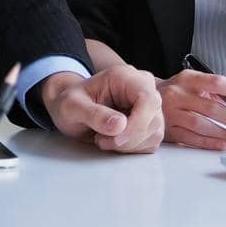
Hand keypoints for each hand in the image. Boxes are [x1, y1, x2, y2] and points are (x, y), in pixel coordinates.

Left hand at [40, 65, 163, 153]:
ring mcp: (148, 106)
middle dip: (128, 139)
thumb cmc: (71, 102)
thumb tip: (120, 125)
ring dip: (128, 145)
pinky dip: (132, 149)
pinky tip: (114, 141)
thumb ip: (94, 114)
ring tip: (104, 138)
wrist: (73, 108)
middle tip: (101, 140)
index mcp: (125, 77)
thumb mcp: (72, 106)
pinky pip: (150, 143)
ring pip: (154, 134)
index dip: (138, 123)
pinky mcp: (149, 123)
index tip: (117, 140)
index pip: (148, 99)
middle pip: (153, 119)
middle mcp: (142, 88)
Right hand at [158, 70, 225, 150]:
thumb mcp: (193, 84)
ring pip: (203, 125)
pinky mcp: (168, 130)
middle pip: (214, 109)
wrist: (143, 99)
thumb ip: (215, 93)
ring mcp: (171, 113)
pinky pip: (191, 138)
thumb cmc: (175, 92)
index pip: (219, 84)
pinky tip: (222, 144)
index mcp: (188, 79)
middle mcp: (178, 94)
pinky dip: (209, 142)